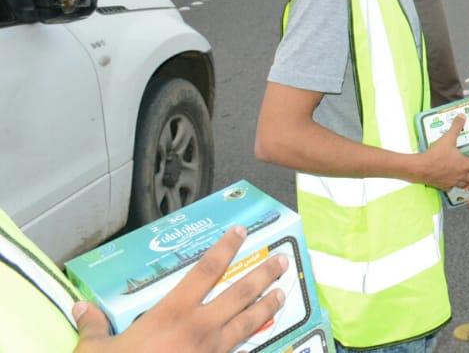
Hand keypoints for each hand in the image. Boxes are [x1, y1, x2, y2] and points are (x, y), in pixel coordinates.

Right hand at [73, 226, 287, 352]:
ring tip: (283, 293)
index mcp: (173, 313)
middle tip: (282, 259)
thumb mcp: (95, 351)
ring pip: (249, 323)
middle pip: (241, 293)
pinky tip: (262, 341)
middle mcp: (200, 328)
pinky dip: (252, 346)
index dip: (225, 248)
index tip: (241, 231)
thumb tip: (81, 309)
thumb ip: (94, 327)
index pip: (206, 270)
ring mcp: (211, 352)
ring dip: (268, 306)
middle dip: (264, 274)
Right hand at [412, 116, 468, 190]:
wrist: (421, 167)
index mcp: (465, 164)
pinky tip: (454, 184)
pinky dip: (456, 185)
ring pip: (466, 184)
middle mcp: (461, 175)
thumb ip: (456, 127)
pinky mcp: (444, 186)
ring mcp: (452, 182)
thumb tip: (462, 116)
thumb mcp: (448, 138)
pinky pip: (453, 187)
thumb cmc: (436, 154)